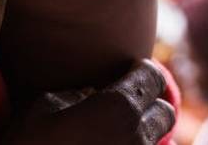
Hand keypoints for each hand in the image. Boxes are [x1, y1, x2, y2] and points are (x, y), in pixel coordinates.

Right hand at [1, 59, 174, 143]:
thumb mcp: (42, 107)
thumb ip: (72, 94)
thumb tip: (86, 94)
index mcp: (117, 107)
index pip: (151, 77)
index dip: (142, 70)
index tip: (131, 70)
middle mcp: (135, 136)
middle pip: (165, 112)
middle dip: (150, 104)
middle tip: (126, 103)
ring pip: (157, 143)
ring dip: (143, 133)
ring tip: (116, 132)